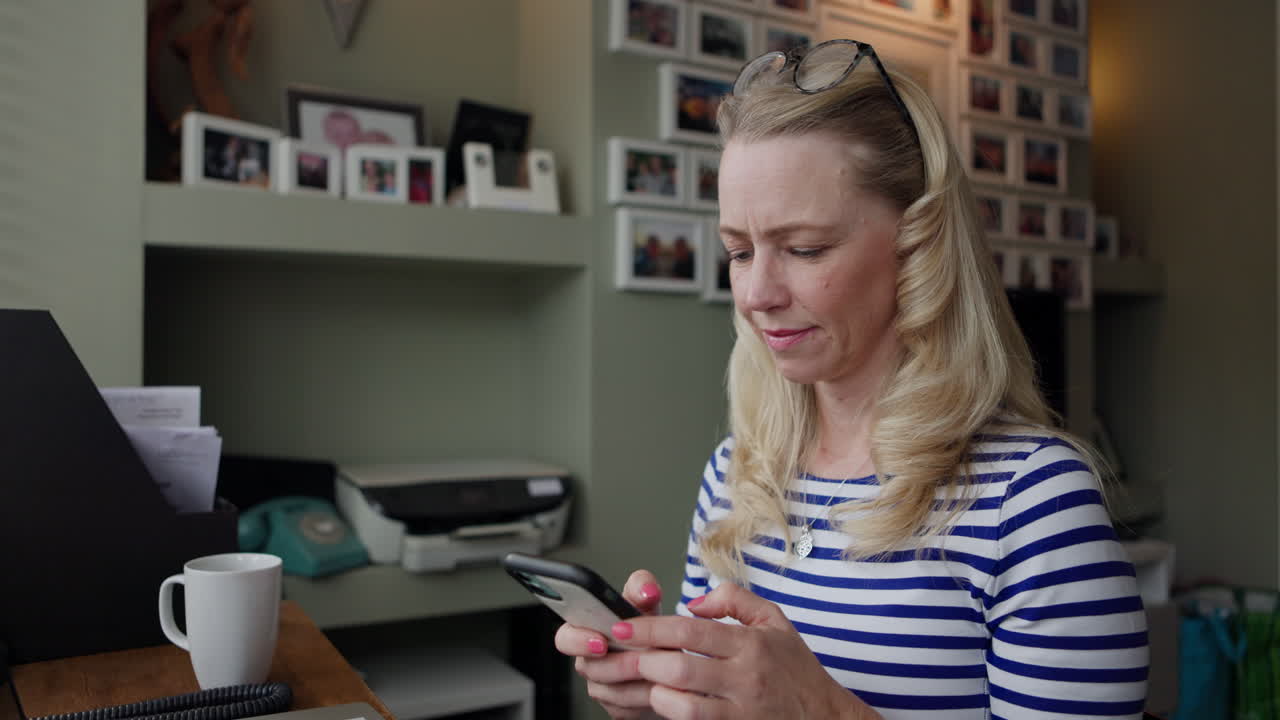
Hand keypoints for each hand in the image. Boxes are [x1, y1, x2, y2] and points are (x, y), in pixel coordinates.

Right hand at [554, 569, 664, 718]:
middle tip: (636, 658)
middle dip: (615, 663)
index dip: (578, 640)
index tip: (600, 641)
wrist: (671, 661)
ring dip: (636, 680)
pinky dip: (646, 697)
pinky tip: (659, 685)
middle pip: (588, 668)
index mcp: (585, 631)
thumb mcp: (646, 603)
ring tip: (657, 668)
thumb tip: (646, 588)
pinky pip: (626, 708)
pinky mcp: (617, 709)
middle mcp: (589, 661)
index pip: (565, 637)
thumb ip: (642, 588)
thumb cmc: (649, 628)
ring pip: (609, 691)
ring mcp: (602, 687)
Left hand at [613, 583, 881, 719]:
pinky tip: (662, 702)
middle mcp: (744, 678)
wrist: (825, 717)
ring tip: (641, 681)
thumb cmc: (796, 669)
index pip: (690, 631)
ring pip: (682, 705)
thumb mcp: (774, 621)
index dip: (650, 628)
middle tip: (620, 655)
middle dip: (642, 662)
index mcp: (750, 644)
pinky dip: (672, 714)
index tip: (623, 627)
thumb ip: (734, 600)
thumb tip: (695, 602)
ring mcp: (739, 710)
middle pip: (679, 669)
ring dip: (654, 693)